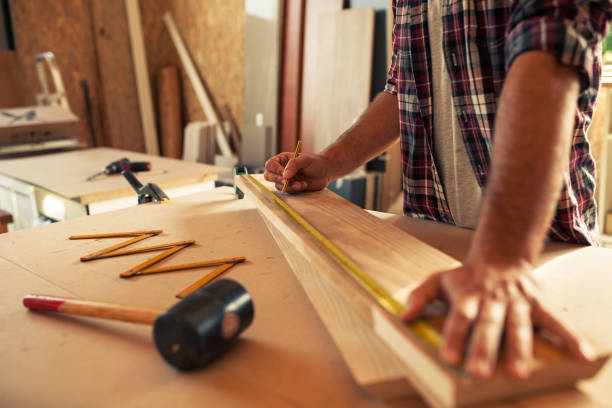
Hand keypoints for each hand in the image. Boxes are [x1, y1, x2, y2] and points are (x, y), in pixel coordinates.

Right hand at [264, 152, 331, 192]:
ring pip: (278, 185)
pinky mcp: (290, 188)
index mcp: (282, 159)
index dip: (275, 170)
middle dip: (278, 180)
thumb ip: (294, 165)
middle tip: (287, 181)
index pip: (270, 164)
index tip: (284, 174)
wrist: (325, 173)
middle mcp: (281, 169)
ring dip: (289, 186)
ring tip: (302, 183)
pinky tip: (304, 185)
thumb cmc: (315, 163)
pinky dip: (295, 189)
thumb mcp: (305, 160)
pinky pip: (287, 191)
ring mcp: (285, 180)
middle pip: (268, 176)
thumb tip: (284, 175)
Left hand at [401, 259, 594, 378]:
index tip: (449, 357)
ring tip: (518, 374)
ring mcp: (517, 303)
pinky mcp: (537, 306)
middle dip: (484, 348)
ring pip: (518, 327)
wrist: (501, 254)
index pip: (460, 316)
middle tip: (479, 373)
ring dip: (519, 349)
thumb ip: (420, 297)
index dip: (454, 336)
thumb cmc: (466, 276)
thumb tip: (403, 316)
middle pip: (488, 325)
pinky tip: (581, 355)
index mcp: (468, 295)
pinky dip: (570, 337)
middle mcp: (493, 300)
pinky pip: (555, 322)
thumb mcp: (439, 279)